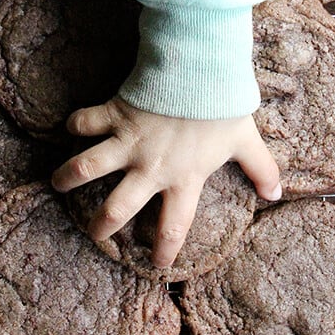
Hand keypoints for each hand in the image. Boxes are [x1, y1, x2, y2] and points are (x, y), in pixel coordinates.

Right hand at [51, 97, 281, 268]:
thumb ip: (263, 169)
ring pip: (87, 167)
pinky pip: (85, 122)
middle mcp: (150, 168)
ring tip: (56, 184)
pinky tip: (71, 128)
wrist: (198, 69)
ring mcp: (127, 142)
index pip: (173, 227)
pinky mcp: (114, 114)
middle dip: (101, 226)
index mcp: (183, 179)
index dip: (164, 251)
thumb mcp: (247, 140)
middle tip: (94, 233)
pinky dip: (75, 124)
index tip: (158, 264)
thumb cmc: (223, 106)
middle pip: (118, 209)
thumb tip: (278, 194)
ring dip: (68, 177)